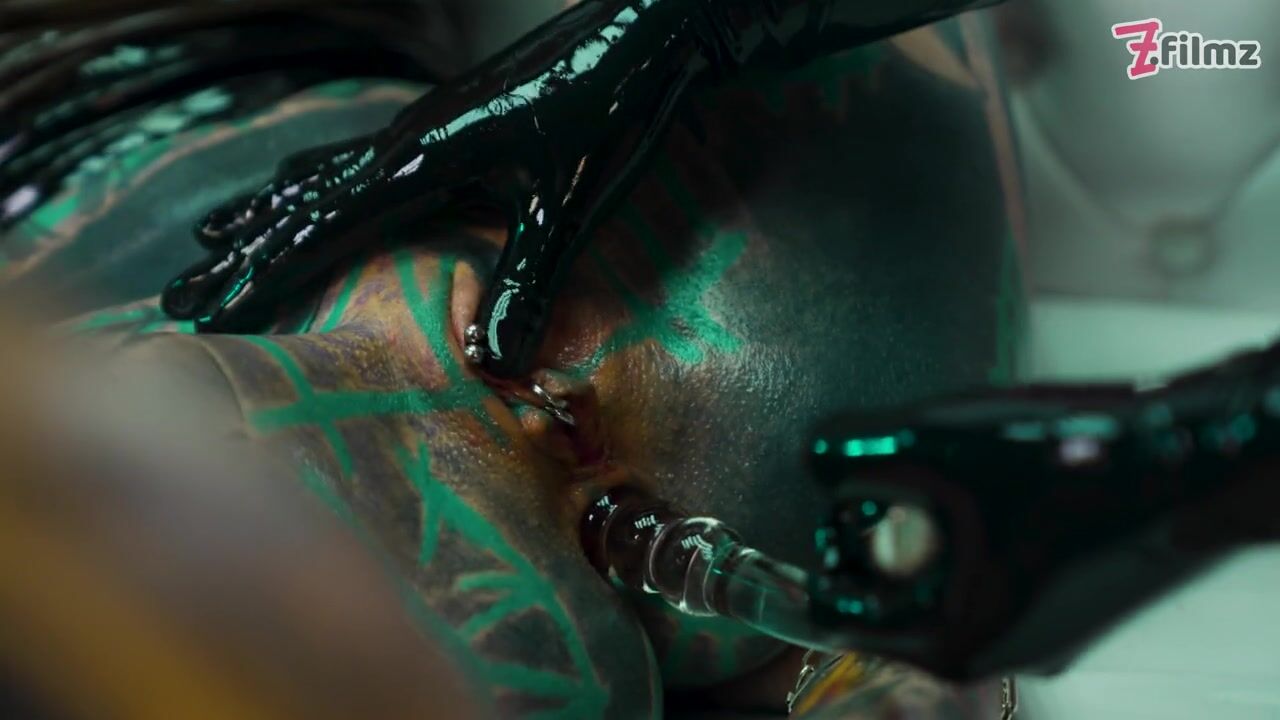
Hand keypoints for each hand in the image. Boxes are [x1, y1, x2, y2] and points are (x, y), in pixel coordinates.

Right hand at [161, 0, 699, 373]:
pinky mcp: (443, 124)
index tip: (206, 311)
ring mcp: (420, 126)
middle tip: (180, 297)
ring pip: (320, 175)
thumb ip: (529, 276)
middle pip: (303, 204)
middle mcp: (405, 138)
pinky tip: (299, 183)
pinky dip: (310, 183)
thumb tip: (492, 361)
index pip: (322, 226)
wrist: (640, 32)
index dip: (261, 273)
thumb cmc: (614, 109)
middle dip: (242, 255)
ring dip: (264, 214)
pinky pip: (352, 157)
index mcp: (424, 157)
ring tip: (211, 240)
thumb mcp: (573, 201)